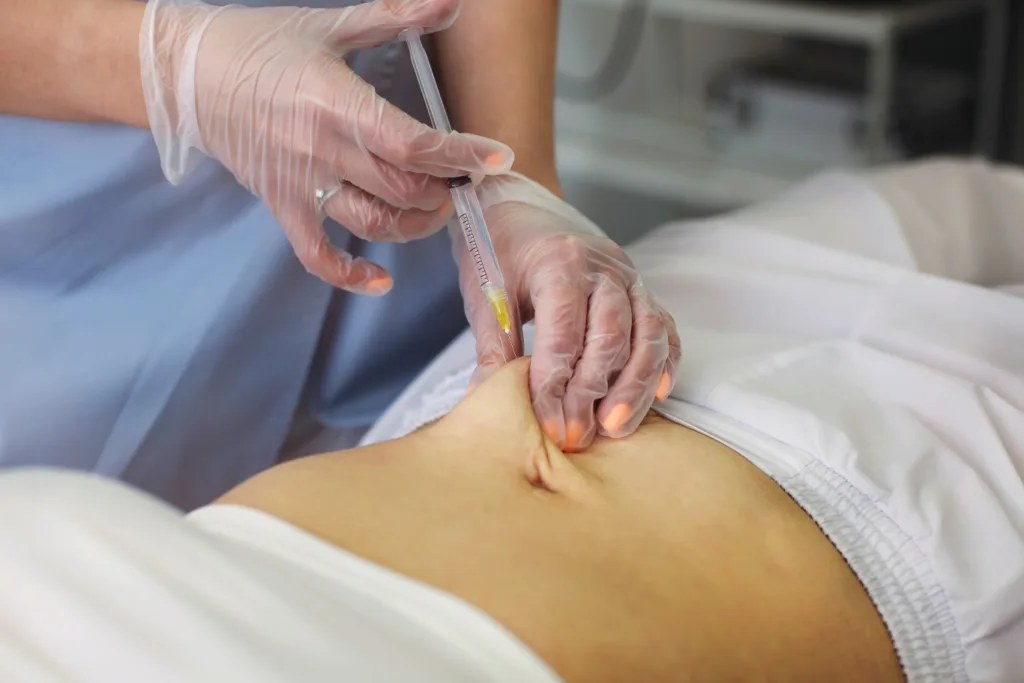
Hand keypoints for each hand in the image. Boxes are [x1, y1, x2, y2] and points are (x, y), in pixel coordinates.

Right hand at [139, 0, 512, 293]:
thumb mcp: (332, 24)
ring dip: (414, 226)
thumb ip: (396, 18)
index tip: (498, 158)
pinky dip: (349, 274)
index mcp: (338, 103)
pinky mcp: (282, 205)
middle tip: (463, 180)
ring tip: (434, 210)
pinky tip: (380, 280)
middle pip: (403, 190)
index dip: (461, 155)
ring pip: (372, 223)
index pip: (413, 144)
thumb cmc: (264, 43)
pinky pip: (317, 254)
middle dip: (445, 191)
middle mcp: (323, 150)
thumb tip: (451, 1)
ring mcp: (300, 183)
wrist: (189, 71)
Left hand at [457, 173, 681, 451]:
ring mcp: (629, 276)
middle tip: (578, 435)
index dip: (557, 381)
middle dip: (594, 391)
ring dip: (635, 385)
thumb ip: (492, 346)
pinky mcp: (641, 290)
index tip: (550, 424)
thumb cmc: (498, 249)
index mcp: (558, 262)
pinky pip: (663, 327)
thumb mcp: (486, 292)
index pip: (563, 329)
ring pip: (647, 333)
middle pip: (610, 334)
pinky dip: (663, 362)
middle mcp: (602, 267)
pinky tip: (657, 395)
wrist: (520, 207)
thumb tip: (485, 402)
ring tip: (616, 427)